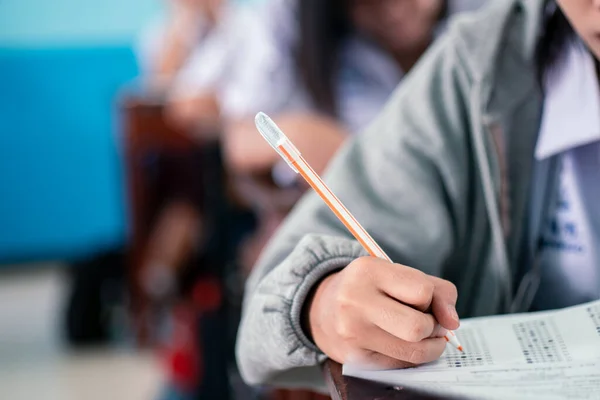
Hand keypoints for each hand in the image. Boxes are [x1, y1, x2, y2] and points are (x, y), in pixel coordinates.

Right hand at [306, 257, 459, 368]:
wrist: (321, 307)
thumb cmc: (369, 288)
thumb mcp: (397, 274)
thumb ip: (437, 290)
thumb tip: (453, 323)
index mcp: (368, 270)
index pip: (423, 291)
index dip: (431, 299)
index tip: (424, 300)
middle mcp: (355, 300)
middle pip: (419, 327)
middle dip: (433, 327)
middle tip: (427, 322)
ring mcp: (352, 332)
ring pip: (414, 352)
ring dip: (428, 346)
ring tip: (419, 335)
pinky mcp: (353, 357)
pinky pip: (400, 365)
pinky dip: (409, 356)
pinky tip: (399, 343)